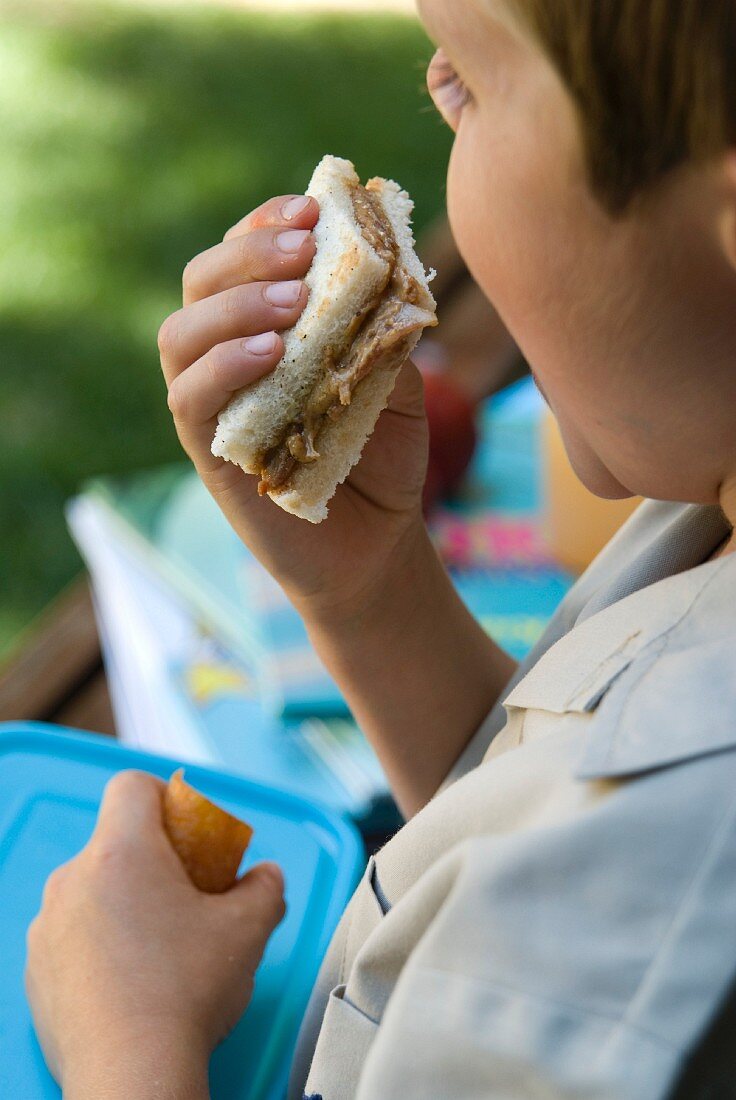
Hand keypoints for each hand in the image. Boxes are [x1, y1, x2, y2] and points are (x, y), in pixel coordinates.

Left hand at [25, 771, 285, 1092]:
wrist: (131, 1075)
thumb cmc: (186, 992)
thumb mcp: (248, 928)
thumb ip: (265, 887)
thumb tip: (267, 876)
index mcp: (120, 852)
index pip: (130, 785)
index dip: (165, 796)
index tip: (191, 833)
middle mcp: (72, 879)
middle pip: (114, 842)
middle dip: (154, 860)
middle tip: (190, 898)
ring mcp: (48, 927)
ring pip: (93, 889)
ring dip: (126, 902)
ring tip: (164, 947)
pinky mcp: (36, 971)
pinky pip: (73, 934)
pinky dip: (101, 944)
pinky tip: (133, 981)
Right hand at [159, 193, 429, 624]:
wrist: (378, 542)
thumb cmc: (382, 455)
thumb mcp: (396, 380)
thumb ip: (383, 327)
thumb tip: (390, 260)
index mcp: (264, 328)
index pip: (242, 258)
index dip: (266, 223)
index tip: (312, 207)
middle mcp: (227, 358)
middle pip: (202, 283)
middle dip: (248, 253)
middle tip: (302, 247)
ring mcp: (212, 405)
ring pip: (182, 335)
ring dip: (234, 306)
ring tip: (292, 301)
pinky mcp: (208, 452)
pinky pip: (190, 398)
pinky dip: (223, 367)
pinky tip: (270, 353)